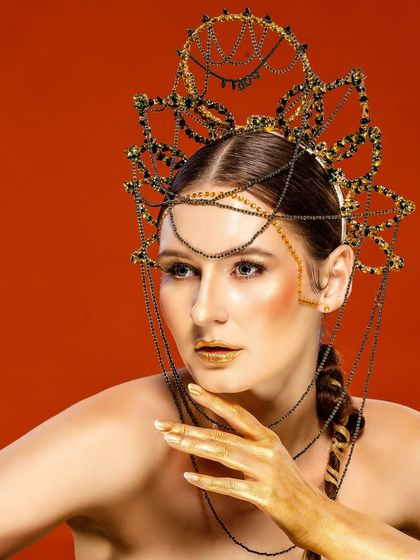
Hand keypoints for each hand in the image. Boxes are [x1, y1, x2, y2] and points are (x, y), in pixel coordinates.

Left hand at [154, 383, 327, 547]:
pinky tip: (190, 476)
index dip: (213, 400)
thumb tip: (217, 434)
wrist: (317, 516)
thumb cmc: (290, 487)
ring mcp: (266, 472)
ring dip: (194, 447)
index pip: (236, 413)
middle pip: (221, 434)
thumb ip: (249, 445)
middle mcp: (267, 450)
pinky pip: (231, 485)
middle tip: (162, 425)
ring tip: (170, 441)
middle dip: (189, 428)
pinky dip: (209, 481)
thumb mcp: (272, 458)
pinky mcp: (265, 495)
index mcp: (267, 438)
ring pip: (224, 454)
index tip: (191, 388)